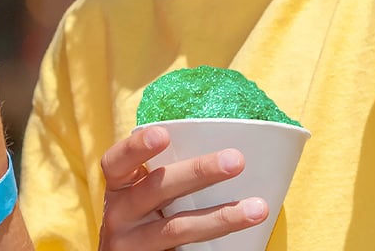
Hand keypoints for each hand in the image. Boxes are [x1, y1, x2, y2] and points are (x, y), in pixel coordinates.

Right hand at [98, 126, 267, 250]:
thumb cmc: (145, 219)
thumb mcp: (142, 196)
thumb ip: (166, 175)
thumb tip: (225, 149)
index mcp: (119, 188)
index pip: (116, 162)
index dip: (137, 147)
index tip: (164, 134)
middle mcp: (118, 215)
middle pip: (155, 190)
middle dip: (197, 173)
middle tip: (236, 160)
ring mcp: (133, 244)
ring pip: (177, 229)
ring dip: (220, 217)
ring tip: (257, 208)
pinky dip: (214, 246)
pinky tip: (242, 242)